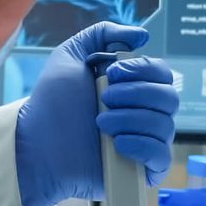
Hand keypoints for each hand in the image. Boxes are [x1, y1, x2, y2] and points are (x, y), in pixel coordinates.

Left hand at [15, 22, 179, 205]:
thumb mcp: (70, 56)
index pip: (162, 73)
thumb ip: (102, 35)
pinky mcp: (141, 171)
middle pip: (169, 98)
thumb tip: (142, 35)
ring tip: (100, 123)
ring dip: (130, 119)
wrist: (35, 144)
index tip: (112, 73)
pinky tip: (117, 144)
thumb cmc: (51, 103)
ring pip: (165, 125)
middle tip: (104, 98)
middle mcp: (144, 114)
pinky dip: (141, 145)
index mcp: (133, 88)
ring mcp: (145, 143)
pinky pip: (161, 156)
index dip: (143, 69)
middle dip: (136, 94)